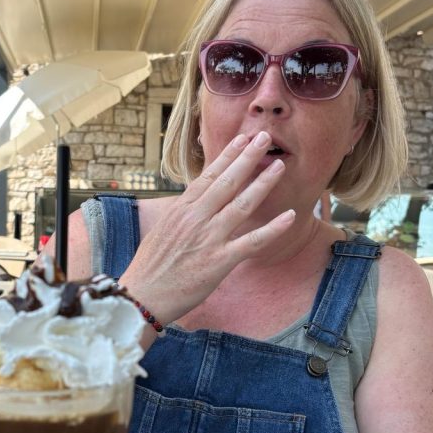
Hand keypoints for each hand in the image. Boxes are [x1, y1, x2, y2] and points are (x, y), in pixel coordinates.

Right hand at [119, 131, 293, 325]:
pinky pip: (252, 242)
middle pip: (227, 181)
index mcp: (181, 210)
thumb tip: (196, 201)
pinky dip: (273, 229)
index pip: (208, 175)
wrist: (142, 295)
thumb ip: (182, 214)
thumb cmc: (150, 266)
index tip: (242, 139)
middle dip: (248, 157)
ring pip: (242, 205)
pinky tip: (290, 216)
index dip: (228, 155)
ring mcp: (209, 238)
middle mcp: (196, 219)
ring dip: (263, 183)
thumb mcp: (162, 230)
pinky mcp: (220, 261)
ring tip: (279, 165)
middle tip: (265, 137)